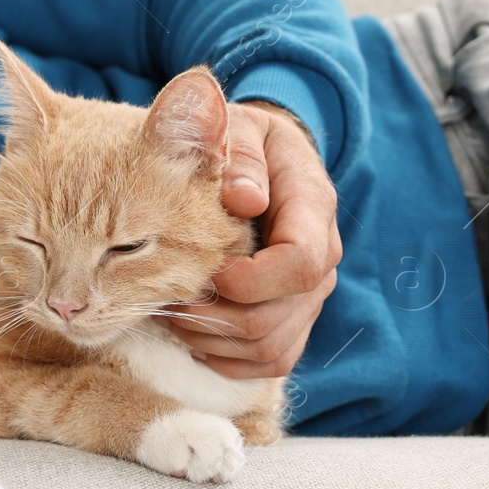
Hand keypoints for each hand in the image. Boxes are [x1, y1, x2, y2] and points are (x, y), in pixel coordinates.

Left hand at [158, 100, 342, 377]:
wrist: (269, 157)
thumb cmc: (245, 140)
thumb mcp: (241, 128)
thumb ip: (240, 156)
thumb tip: (243, 198)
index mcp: (313, 208)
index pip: (300, 263)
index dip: (250, 279)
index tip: (207, 270)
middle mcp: (322, 257)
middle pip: (279, 316)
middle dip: (216, 317)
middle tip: (166, 299)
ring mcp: (310, 292)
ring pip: (272, 347)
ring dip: (215, 341)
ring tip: (172, 315)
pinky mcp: (294, 315)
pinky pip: (272, 360)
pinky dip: (229, 360)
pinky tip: (194, 338)